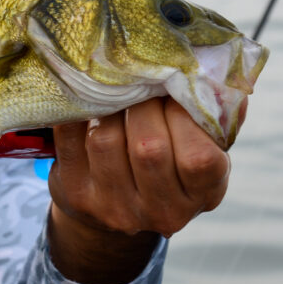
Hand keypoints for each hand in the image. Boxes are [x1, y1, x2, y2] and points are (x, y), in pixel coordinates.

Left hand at [46, 96, 239, 283]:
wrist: (117, 208)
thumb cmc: (168, 164)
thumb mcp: (200, 149)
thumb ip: (209, 118)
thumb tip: (214, 73)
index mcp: (200, 196)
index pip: (198, 158)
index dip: (184, 116)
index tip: (174, 93)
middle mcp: (160, 211)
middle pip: (148, 147)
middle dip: (143, 105)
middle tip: (140, 85)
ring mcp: (113, 207)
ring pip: (105, 140)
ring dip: (108, 107)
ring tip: (114, 93)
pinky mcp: (75, 193)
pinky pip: (68, 139)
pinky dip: (75, 111)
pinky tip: (84, 99)